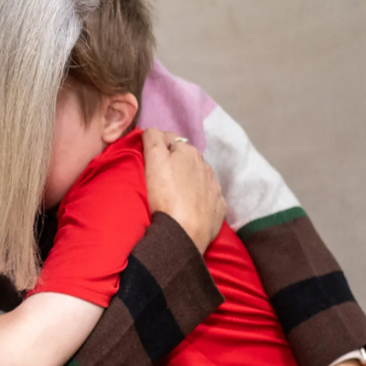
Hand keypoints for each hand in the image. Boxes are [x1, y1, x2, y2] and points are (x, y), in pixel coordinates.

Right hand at [141, 129, 225, 253]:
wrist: (185, 234)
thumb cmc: (165, 195)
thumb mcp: (153, 160)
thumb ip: (153, 139)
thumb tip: (153, 131)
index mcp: (188, 152)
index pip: (169, 138)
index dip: (156, 146)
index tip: (146, 160)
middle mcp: (205, 165)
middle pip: (186, 158)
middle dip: (174, 162)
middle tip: (158, 178)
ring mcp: (214, 187)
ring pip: (198, 176)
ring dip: (188, 179)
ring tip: (174, 194)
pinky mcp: (218, 207)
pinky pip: (208, 196)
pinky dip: (199, 198)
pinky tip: (189, 208)